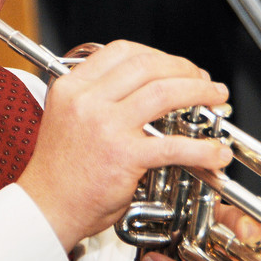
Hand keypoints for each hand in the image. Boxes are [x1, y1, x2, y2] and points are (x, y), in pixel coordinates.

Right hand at [18, 40, 231, 251]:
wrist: (45, 209)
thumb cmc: (59, 171)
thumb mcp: (68, 117)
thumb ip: (99, 98)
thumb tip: (145, 88)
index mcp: (73, 86)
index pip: (123, 51)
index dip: (158, 54)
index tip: (176, 66)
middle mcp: (87, 100)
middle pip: (148, 65)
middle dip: (185, 69)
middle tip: (203, 81)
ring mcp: (106, 126)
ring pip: (165, 93)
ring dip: (200, 93)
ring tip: (215, 99)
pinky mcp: (123, 156)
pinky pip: (173, 145)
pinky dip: (201, 148)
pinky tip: (214, 152)